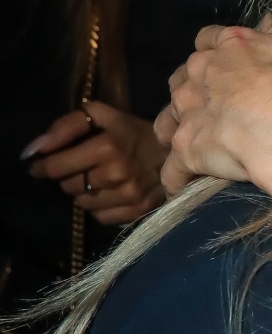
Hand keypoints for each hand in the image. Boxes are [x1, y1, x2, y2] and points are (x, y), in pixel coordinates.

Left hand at [24, 101, 166, 225]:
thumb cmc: (134, 132)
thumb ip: (66, 126)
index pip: (57, 166)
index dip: (43, 166)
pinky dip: (99, 207)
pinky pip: (100, 217)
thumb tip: (33, 150)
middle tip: (78, 169)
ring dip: (83, 193)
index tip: (39, 165)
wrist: (177, 154)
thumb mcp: (102, 116)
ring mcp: (129, 196)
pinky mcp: (138, 212)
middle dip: (67, 177)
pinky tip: (109, 193)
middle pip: (69, 186)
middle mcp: (118, 174)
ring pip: (83, 204)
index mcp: (108, 146)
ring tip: (96, 181)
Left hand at [157, 17, 271, 196]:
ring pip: (166, 122)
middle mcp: (201, 74)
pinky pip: (172, 170)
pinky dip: (177, 179)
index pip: (208, 40)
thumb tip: (268, 21)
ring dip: (175, 133)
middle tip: (212, 112)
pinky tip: (184, 189)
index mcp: (230, 46)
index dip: (214, 55)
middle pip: (181, 80)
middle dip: (191, 95)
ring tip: (190, 150)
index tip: (224, 68)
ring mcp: (190, 111)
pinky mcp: (186, 149)